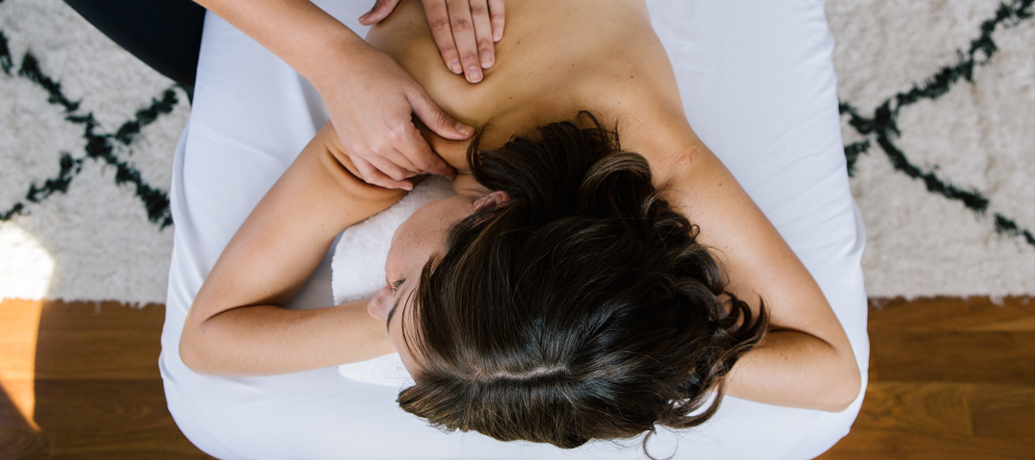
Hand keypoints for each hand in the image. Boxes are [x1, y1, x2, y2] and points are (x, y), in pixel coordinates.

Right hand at [318, 42, 469, 188]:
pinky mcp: (350, 148)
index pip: (426, 160)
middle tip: (441, 165)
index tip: (452, 170)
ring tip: (423, 167)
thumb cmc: (377, 71)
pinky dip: (387, 181)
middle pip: (412, 167)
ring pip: (394, 174)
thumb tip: (466, 134)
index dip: (442, 167)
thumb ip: (439, 118)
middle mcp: (379, 146)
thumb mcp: (414, 92)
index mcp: (397, 132)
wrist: (338, 64)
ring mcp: (362, 149)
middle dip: (430, 168)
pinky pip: (370, 175)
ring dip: (412, 173)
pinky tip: (401, 182)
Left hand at [360, 0, 504, 83]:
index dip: (447, 46)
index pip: (439, 22)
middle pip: (462, 23)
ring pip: (480, 13)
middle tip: (474, 77)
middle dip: (469, 52)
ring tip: (487, 63)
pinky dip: (498, 16)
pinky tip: (498, 37)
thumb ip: (386, 1)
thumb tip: (366, 21)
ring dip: (485, 40)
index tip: (454, 68)